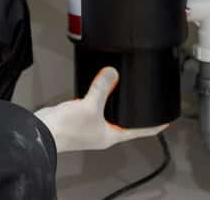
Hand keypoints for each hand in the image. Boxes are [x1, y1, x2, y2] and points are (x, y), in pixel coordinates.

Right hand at [33, 67, 168, 152]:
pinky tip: (99, 89)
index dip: (154, 125)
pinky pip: (95, 107)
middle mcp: (103, 133)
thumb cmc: (66, 130)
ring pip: (110, 114)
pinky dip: (100, 98)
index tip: (166, 120)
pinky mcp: (80, 118)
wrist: (43, 131)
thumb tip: (112, 72)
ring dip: (117, 104)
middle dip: (135, 112)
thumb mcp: (90, 105)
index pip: (140, 131)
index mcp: (111, 136)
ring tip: (126, 92)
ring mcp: (91, 127)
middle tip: (147, 101)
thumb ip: (102, 87)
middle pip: (126, 122)